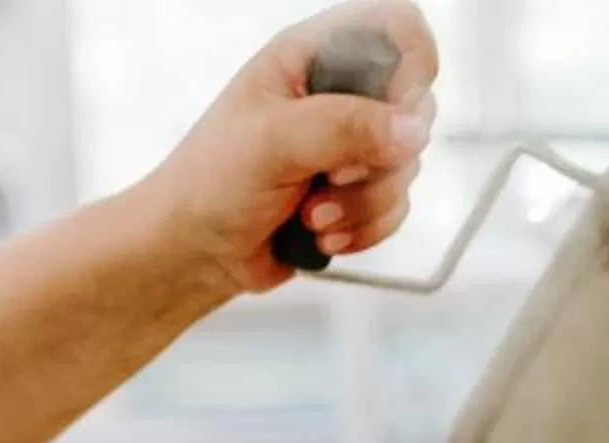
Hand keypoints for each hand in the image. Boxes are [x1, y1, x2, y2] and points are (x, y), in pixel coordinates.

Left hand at [135, 3, 441, 299]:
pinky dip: (366, 229)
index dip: (412, 64)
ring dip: (365, 204)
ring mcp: (349, 146)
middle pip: (413, 108)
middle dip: (381, 157)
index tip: (399, 111)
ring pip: (406, 168)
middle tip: (332, 173)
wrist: (195, 250)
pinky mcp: (356, 193)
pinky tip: (323, 233)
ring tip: (313, 214)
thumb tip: (412, 129)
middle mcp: (336, 94)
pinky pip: (397, 209)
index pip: (393, 27)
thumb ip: (346, 125)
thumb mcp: (273, 140)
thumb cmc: (211, 183)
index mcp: (309, 56)